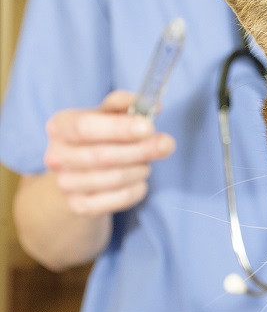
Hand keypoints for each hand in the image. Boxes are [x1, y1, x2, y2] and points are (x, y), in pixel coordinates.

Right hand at [43, 90, 174, 216]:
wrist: (79, 176)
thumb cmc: (99, 139)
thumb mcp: (107, 115)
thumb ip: (127, 105)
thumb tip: (153, 106)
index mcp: (60, 126)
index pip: (85, 128)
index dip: (119, 128)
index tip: (148, 127)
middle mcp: (56, 156)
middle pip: (102, 155)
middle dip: (141, 150)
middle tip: (165, 144)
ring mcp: (65, 184)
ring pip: (114, 178)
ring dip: (141, 169)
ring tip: (146, 162)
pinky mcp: (80, 206)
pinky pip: (121, 198)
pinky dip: (138, 188)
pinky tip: (139, 180)